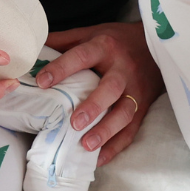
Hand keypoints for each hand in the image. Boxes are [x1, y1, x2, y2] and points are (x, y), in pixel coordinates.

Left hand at [37, 21, 162, 166]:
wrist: (157, 43)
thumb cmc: (118, 40)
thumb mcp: (92, 32)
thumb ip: (64, 41)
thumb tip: (32, 49)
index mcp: (105, 46)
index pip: (82, 56)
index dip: (62, 68)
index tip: (42, 82)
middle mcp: (123, 68)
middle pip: (111, 88)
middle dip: (93, 106)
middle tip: (74, 123)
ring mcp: (136, 89)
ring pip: (125, 112)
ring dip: (107, 130)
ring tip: (87, 145)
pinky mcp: (143, 105)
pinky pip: (132, 128)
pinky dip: (117, 145)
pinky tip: (100, 158)